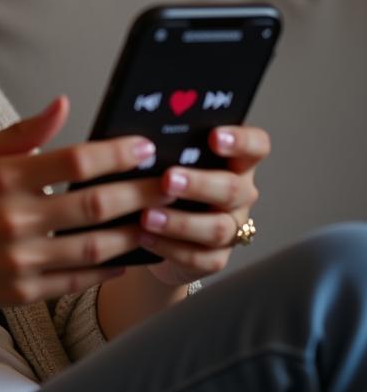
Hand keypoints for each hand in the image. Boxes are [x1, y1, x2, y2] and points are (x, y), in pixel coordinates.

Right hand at [0, 96, 177, 327]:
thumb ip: (20, 134)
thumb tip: (63, 105)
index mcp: (2, 178)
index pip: (74, 160)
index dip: (116, 153)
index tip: (145, 147)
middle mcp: (14, 218)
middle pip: (96, 203)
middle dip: (143, 192)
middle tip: (174, 182)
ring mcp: (20, 258)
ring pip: (96, 246)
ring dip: (135, 232)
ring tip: (161, 220)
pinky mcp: (23, 291)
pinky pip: (79, 280)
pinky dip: (109, 269)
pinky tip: (129, 257)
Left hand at [140, 125, 270, 286]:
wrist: (151, 227)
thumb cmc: (158, 178)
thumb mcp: (162, 157)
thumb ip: (161, 142)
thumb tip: (136, 132)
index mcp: (233, 161)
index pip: (255, 145)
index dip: (240, 140)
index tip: (214, 136)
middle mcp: (239, 194)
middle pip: (233, 188)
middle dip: (199, 184)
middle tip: (168, 179)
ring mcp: (231, 227)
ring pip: (218, 228)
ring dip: (181, 222)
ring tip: (148, 216)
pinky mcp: (215, 258)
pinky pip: (199, 257)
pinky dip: (169, 247)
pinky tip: (144, 236)